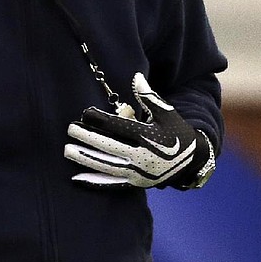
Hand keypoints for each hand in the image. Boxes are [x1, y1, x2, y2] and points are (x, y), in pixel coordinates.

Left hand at [65, 72, 212, 188]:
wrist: (193, 161)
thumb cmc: (176, 132)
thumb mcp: (166, 112)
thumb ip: (149, 96)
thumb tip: (135, 76)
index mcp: (148, 136)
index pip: (118, 127)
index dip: (100, 120)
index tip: (86, 113)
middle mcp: (142, 156)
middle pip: (108, 145)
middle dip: (88, 137)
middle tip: (70, 129)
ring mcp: (138, 173)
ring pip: (106, 165)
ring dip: (86, 158)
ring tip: (67, 151)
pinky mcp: (135, 184)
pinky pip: (111, 184)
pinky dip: (94, 182)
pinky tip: (76, 179)